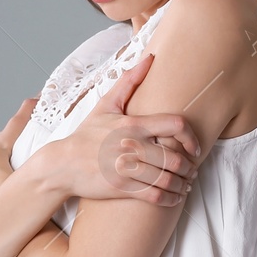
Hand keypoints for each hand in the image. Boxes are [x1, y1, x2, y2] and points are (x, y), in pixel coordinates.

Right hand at [28, 53, 202, 206]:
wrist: (62, 164)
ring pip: (167, 179)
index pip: (174, 125)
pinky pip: (154, 196)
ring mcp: (125, 169)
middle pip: (174, 157)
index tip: (195, 147)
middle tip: (192, 170)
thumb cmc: (87, 134)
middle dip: (189, 166)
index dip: (191, 137)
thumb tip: (150, 58)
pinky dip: (170, 198)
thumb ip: (129, 81)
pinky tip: (175, 197)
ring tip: (186, 184)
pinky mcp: (120, 189)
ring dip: (183, 184)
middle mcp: (131, 146)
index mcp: (132, 124)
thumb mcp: (106, 105)